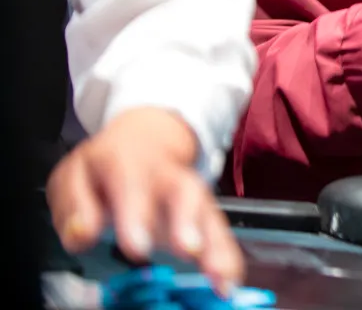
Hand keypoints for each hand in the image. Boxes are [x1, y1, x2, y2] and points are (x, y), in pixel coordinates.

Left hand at [47, 107, 242, 293]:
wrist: (146, 139)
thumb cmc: (107, 166)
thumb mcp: (76, 175)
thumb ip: (75, 205)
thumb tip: (82, 235)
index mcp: (128, 163)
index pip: (133, 187)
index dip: (136, 217)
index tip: (137, 248)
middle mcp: (168, 176)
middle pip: (184, 194)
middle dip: (187, 223)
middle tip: (189, 251)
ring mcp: (191, 193)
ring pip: (208, 213)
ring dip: (216, 245)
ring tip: (220, 275)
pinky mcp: (205, 212)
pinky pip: (220, 232)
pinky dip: (227, 257)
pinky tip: (229, 281)